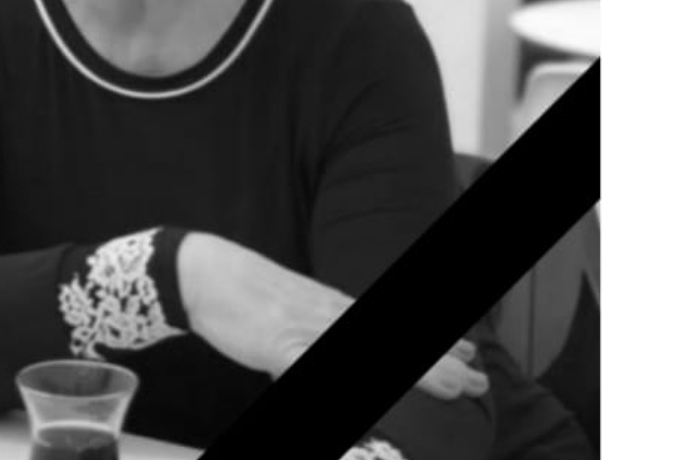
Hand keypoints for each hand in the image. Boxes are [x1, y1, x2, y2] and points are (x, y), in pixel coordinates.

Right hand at [176, 234, 488, 399]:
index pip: (393, 325)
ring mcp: (307, 329)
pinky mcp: (281, 343)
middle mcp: (330, 316)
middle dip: (439, 364)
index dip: (432, 341)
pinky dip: (329, 379)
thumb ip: (312, 337)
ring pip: (369, 353)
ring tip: (453, 385)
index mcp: (333, 309)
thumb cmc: (246, 296)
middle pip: (393, 342)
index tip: (469, 352)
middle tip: (479, 379)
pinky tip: (363, 411)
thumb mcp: (290, 315)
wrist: (206, 273)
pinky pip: (311, 368)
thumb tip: (319, 351)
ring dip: (413, 371)